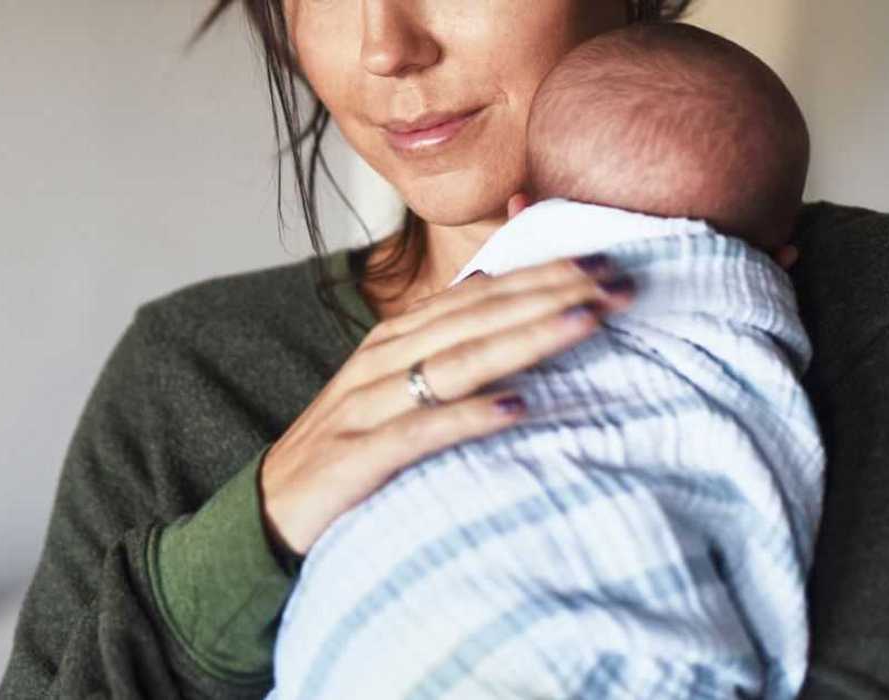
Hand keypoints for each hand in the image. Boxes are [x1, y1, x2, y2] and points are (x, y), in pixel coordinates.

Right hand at [259, 254, 635, 554]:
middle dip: (548, 295)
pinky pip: (420, 433)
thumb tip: (494, 285)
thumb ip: (440, 341)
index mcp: (393, 339)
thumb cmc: (345, 447)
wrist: (271, 510)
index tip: (605, 264)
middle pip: (474, 317)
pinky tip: (517, 408)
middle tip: (617, 283)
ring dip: (523, 339)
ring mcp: (366, 407)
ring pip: (454, 362)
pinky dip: (468, 417)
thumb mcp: (390, 385)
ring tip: (584, 322)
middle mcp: (380, 362)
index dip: (541, 275)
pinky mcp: (356, 458)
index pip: (477, 294)